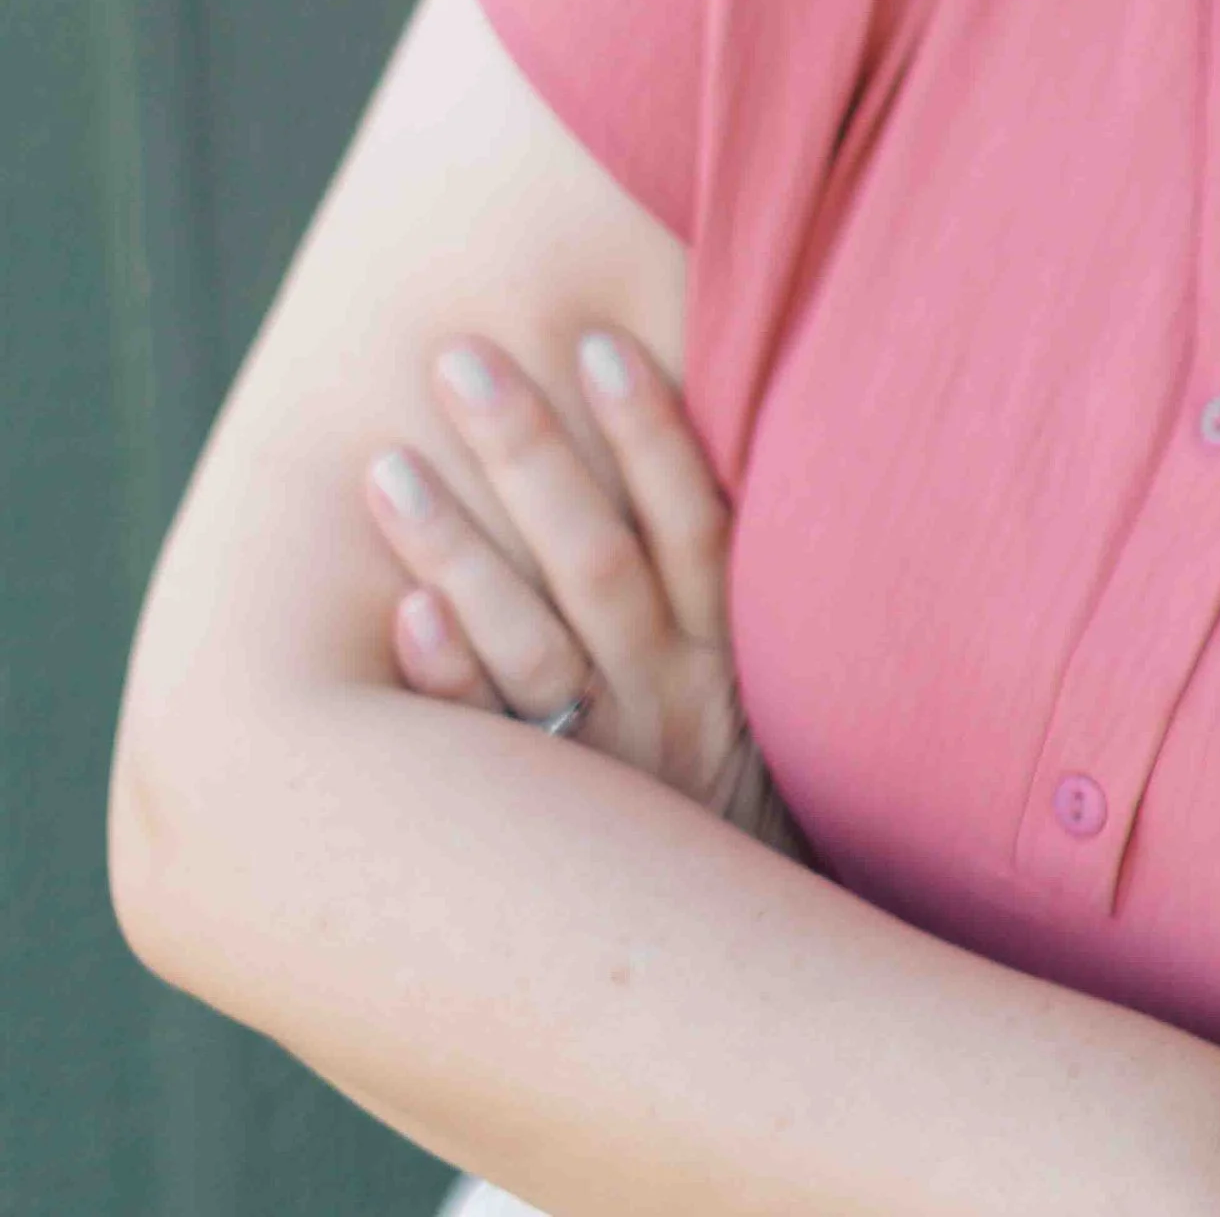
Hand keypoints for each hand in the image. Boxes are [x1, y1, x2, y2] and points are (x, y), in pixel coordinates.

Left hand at [363, 329, 802, 853]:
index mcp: (720, 654)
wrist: (717, 968)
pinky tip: (403, 617)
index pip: (694, 523)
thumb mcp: (744, 688)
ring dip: (457, 551)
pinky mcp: (535, 833)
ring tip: (384, 466)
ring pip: (529, 647)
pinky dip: (447, 682)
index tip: (598, 341)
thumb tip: (662, 421)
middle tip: (459, 357)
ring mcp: (598, 771)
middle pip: (596, 562)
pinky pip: (485, 751)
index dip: (651, 432)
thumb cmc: (719, 788)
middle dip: (529, 455)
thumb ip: (709, 587)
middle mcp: (662, 703)